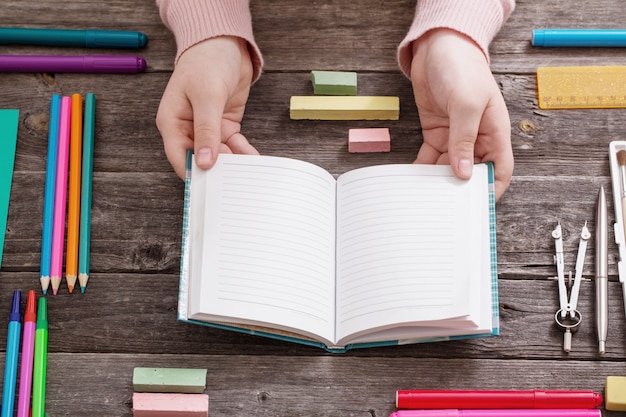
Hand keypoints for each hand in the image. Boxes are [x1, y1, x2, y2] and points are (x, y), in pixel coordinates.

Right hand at [156, 36, 258, 178]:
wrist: (225, 43)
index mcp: (172, 122)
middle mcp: (187, 128)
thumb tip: (204, 162)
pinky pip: (233, 146)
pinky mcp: (224, 125)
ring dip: (233, 163)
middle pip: (201, 160)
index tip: (211, 187)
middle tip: (236, 181)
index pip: (180, 157)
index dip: (194, 174)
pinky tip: (252, 158)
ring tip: (248, 172)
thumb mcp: (207, 97)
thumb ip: (206, 131)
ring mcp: (206, 128)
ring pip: (219, 155)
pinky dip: (242, 152)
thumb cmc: (207, 62)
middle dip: (219, 170)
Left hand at [409, 29, 512, 200]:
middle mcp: (477, 138)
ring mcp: (455, 137)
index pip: (499, 169)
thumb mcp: (466, 104)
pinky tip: (414, 179)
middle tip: (444, 205)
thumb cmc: (462, 69)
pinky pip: (431, 158)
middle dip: (460, 189)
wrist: (438, 48)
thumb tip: (465, 172)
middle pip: (472, 172)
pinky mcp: (437, 133)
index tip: (476, 207)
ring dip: (438, 181)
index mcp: (494, 132)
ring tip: (426, 196)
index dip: (491, 189)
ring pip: (449, 168)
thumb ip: (464, 140)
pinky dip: (423, 169)